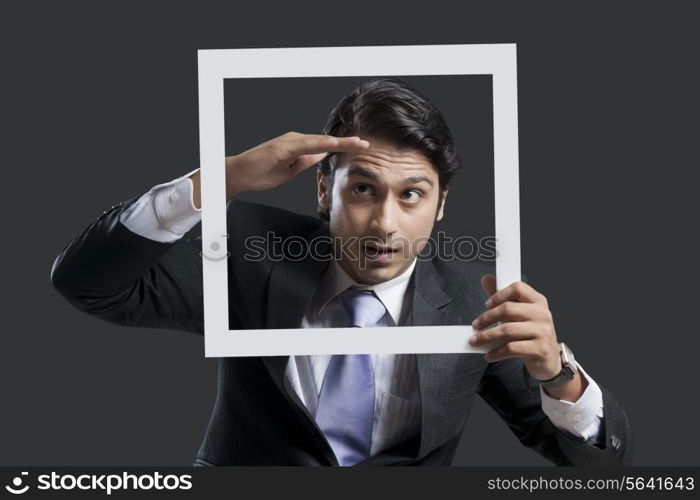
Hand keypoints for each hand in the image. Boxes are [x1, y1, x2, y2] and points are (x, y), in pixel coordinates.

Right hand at [225, 132, 368, 196]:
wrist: (239, 175)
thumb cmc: (261, 173)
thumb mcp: (290, 170)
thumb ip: (305, 161)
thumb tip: (321, 155)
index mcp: (298, 146)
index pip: (325, 146)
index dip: (343, 147)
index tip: (361, 148)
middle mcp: (295, 140)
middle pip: (326, 141)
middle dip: (347, 143)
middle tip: (367, 144)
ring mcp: (288, 142)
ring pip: (318, 141)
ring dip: (339, 142)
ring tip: (357, 143)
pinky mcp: (281, 147)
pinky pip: (304, 145)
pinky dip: (320, 144)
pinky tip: (333, 144)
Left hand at [468, 274, 561, 380]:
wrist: (548, 357)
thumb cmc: (530, 332)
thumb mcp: (520, 313)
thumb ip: (503, 297)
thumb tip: (486, 278)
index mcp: (538, 301)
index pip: (518, 288)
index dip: (499, 295)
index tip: (486, 304)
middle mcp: (543, 314)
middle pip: (508, 309)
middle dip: (486, 318)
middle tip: (475, 325)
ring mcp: (543, 332)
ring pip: (507, 330)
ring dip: (486, 337)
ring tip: (475, 341)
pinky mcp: (540, 349)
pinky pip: (512, 348)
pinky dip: (496, 352)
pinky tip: (488, 355)